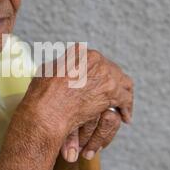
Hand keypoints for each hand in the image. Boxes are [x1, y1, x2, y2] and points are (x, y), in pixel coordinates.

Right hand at [19, 44, 133, 161]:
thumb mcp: (47, 71)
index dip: (99, 73)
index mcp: (79, 52)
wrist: (47, 111)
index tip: (99, 82)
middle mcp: (94, 58)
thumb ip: (60, 67)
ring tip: (123, 106)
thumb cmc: (42, 96)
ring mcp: (104, 73)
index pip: (96, 60)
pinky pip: (126, 98)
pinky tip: (126, 117)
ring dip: (123, 93)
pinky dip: (127, 108)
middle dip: (113, 83)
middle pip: (112, 69)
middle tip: (114, 95)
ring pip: (123, 82)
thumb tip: (63, 66)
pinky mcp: (111, 91)